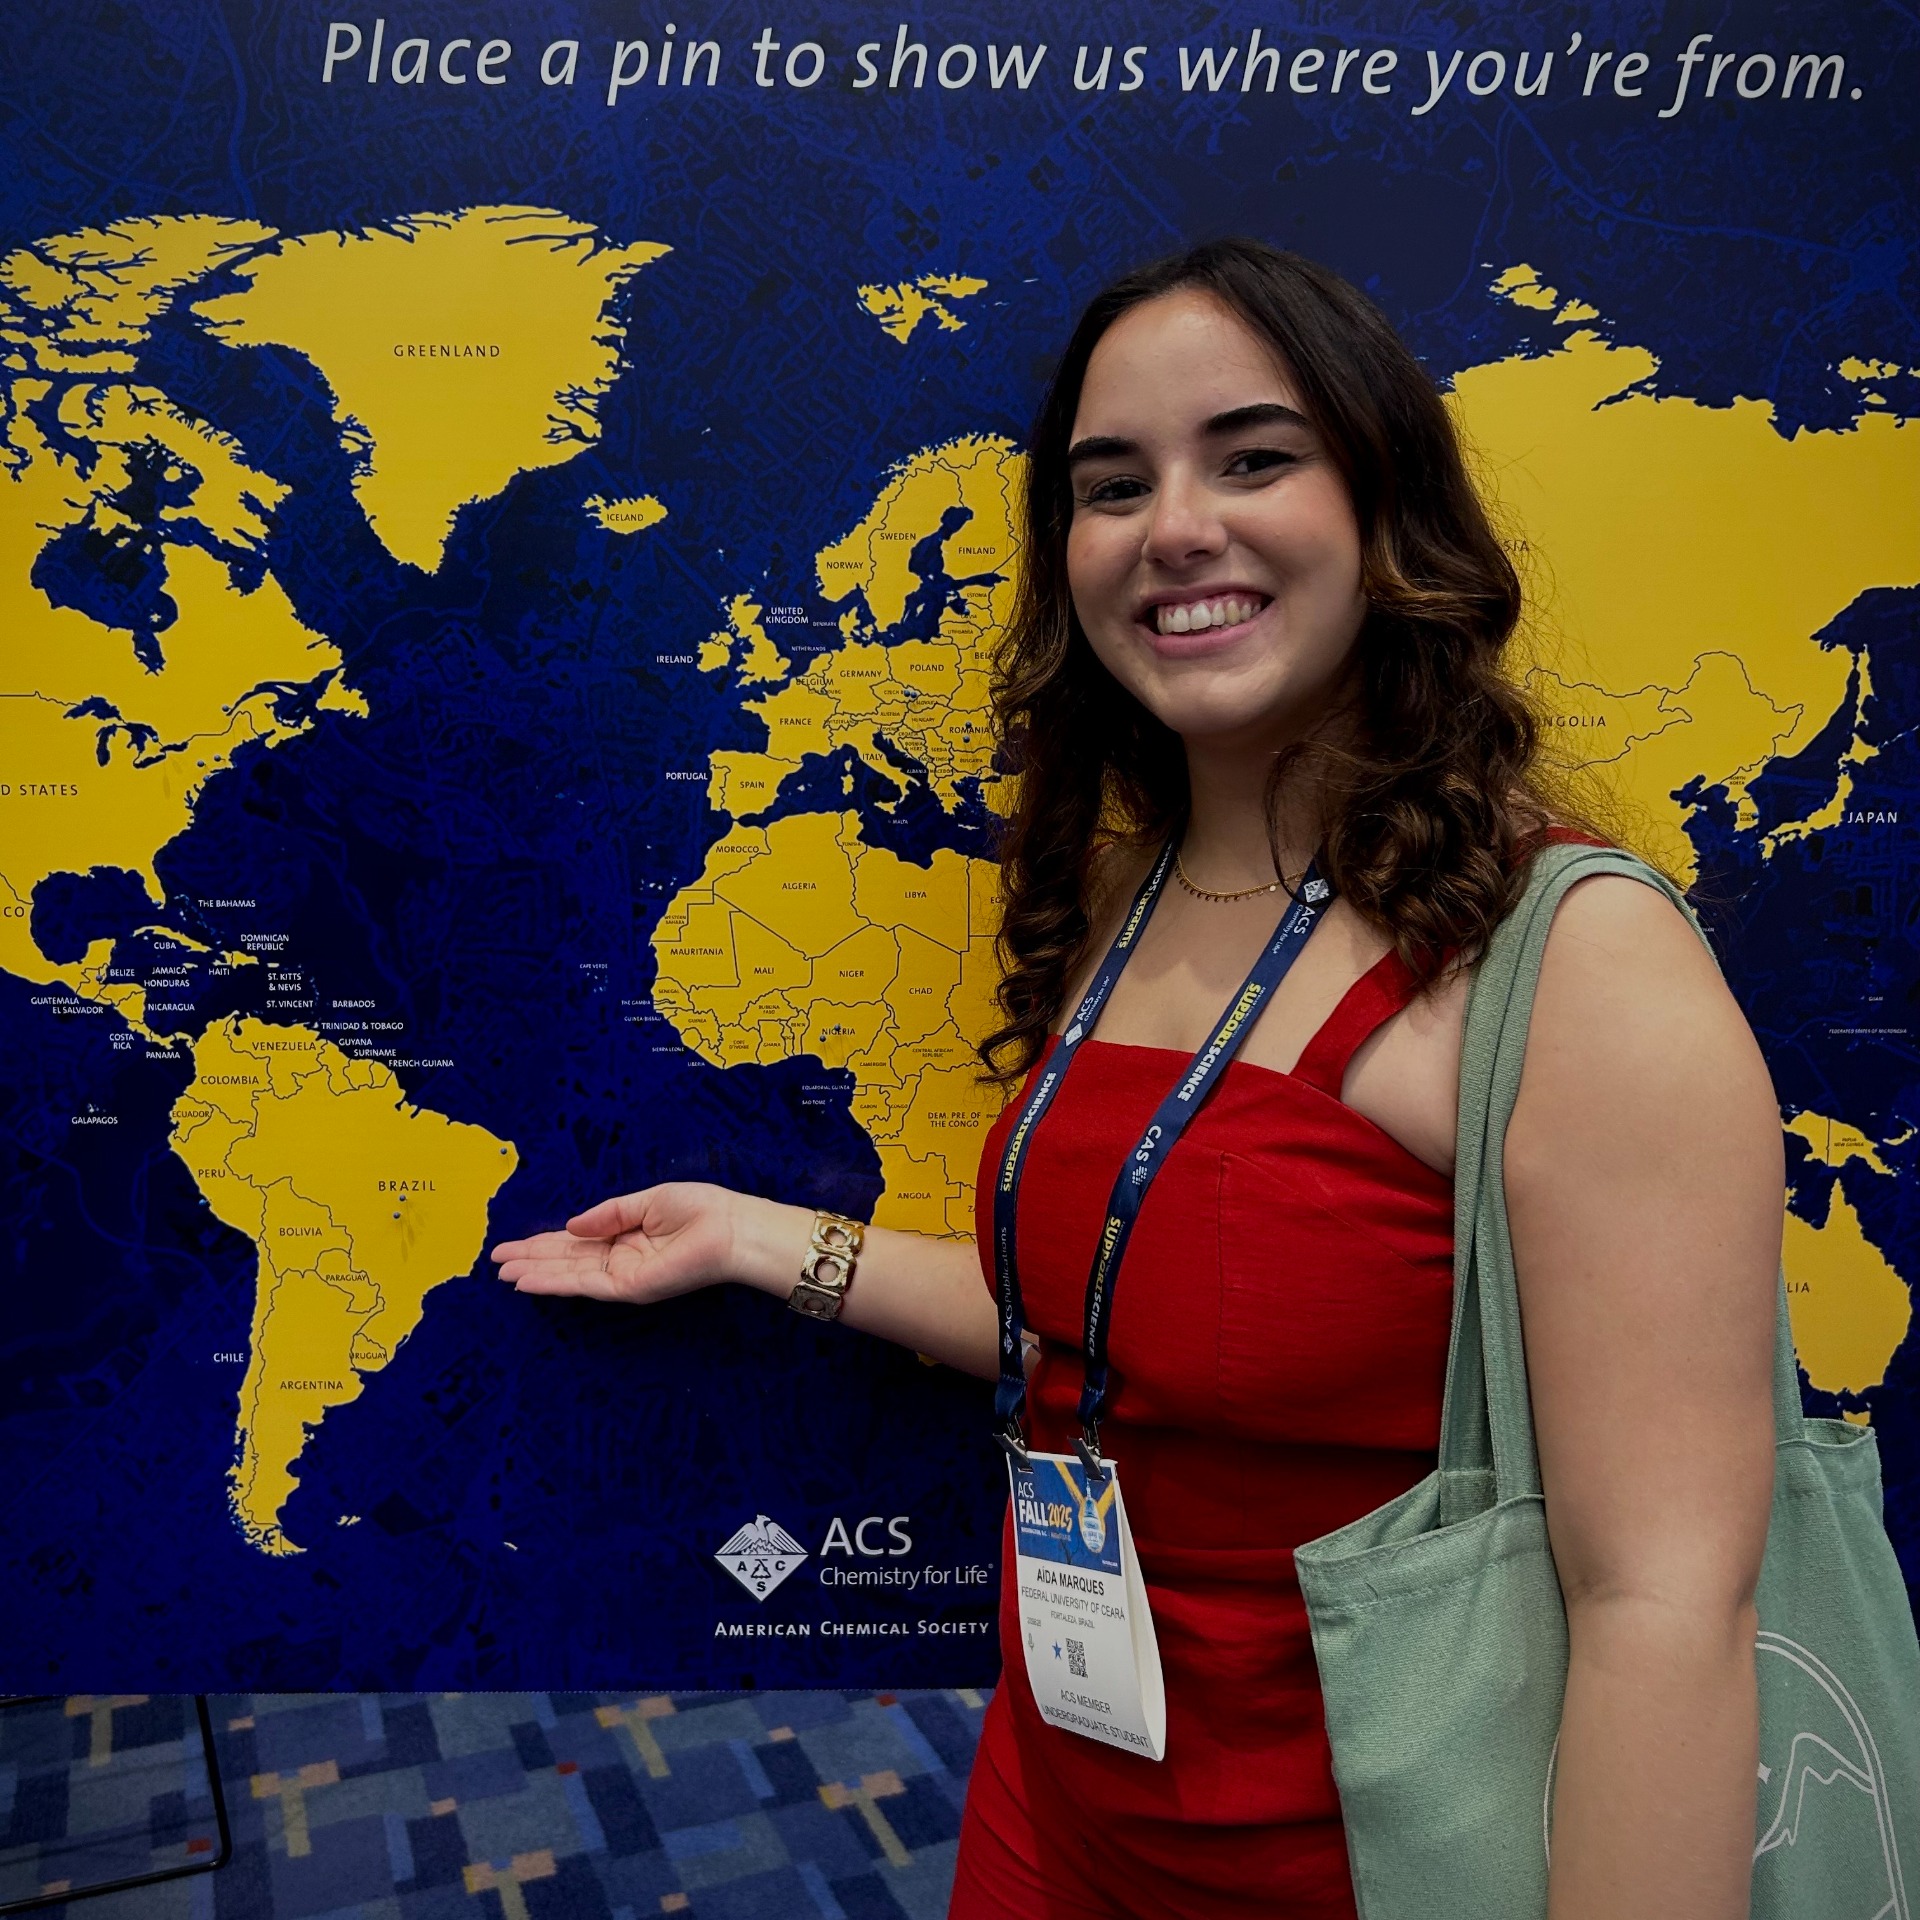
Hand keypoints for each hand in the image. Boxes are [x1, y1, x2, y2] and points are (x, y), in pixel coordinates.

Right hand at [490, 1182, 792, 1305]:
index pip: (577, 1242)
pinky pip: (584, 1284)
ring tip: (503, 1273)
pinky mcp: (628, 1288)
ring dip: (534, 1273)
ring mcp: (622, 1277)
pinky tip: (528, 1280)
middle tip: (496, 1261)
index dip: (545, 1243)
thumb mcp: (648, 1201)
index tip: (515, 1244)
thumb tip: (570, 1224)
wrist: (731, 1228)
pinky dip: (554, 1282)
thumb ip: (608, 1214)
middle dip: (531, 1260)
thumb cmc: (701, 1209)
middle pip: (566, 1260)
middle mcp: (620, 1260)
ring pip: (568, 1274)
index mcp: (625, 1237)